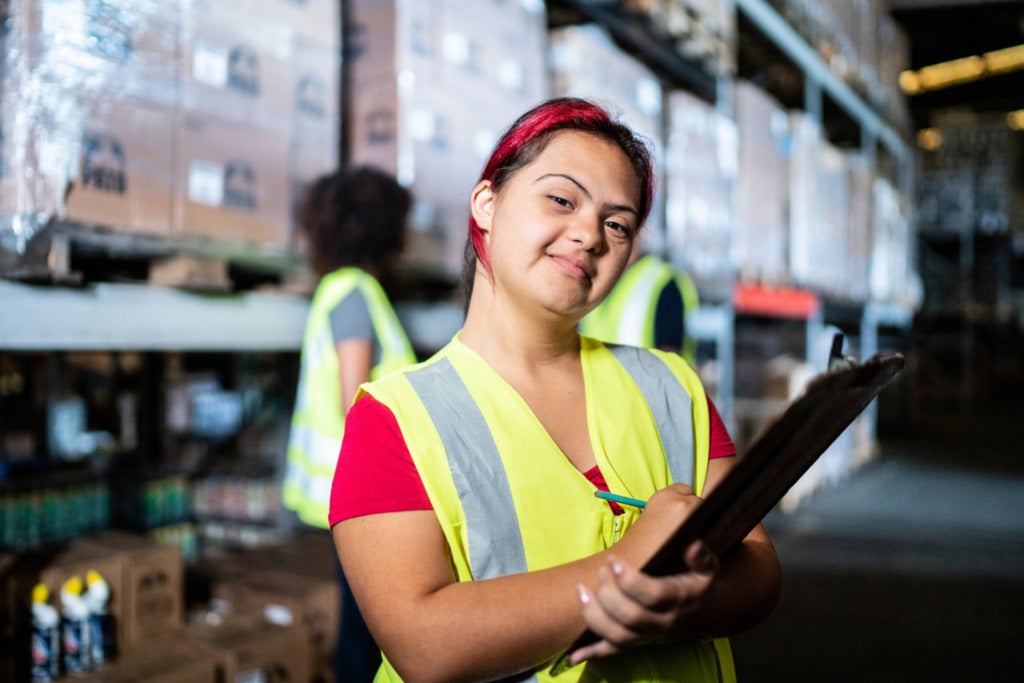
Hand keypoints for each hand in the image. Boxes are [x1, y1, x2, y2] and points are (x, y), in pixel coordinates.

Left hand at [569, 487, 720, 665]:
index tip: (613, 560)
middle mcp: (664, 622)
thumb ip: (700, 554)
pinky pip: (614, 651)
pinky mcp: (639, 642)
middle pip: (631, 617)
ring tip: (581, 591)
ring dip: (595, 617)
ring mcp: (650, 635)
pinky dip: (593, 653)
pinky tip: (573, 654)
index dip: (629, 580)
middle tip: (600, 572)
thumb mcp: (706, 565)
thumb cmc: (699, 581)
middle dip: (609, 594)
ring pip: (619, 636)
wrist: (707, 611)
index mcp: (678, 599)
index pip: (652, 595)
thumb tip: (691, 542)